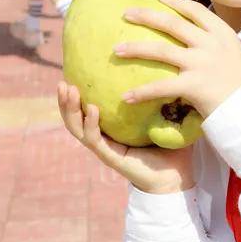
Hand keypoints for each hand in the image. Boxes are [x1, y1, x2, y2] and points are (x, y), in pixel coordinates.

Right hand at [57, 81, 193, 193]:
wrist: (177, 176)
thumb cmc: (172, 146)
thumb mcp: (164, 115)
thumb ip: (159, 95)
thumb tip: (164, 65)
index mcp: (112, 130)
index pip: (87, 110)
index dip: (76, 96)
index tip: (71, 74)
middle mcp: (105, 139)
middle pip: (75, 119)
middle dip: (66, 102)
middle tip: (63, 81)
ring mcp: (106, 149)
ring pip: (79, 129)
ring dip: (71, 110)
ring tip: (70, 90)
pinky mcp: (113, 158)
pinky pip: (96, 140)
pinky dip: (91, 124)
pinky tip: (93, 109)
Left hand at [115, 0, 240, 116]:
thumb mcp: (235, 54)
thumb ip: (217, 44)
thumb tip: (198, 38)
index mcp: (221, 34)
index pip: (195, 10)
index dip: (175, 1)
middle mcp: (210, 44)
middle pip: (172, 24)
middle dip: (146, 16)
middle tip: (126, 13)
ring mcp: (200, 63)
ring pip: (161, 50)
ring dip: (136, 48)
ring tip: (117, 49)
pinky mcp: (193, 85)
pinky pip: (161, 86)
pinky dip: (142, 92)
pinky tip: (126, 96)